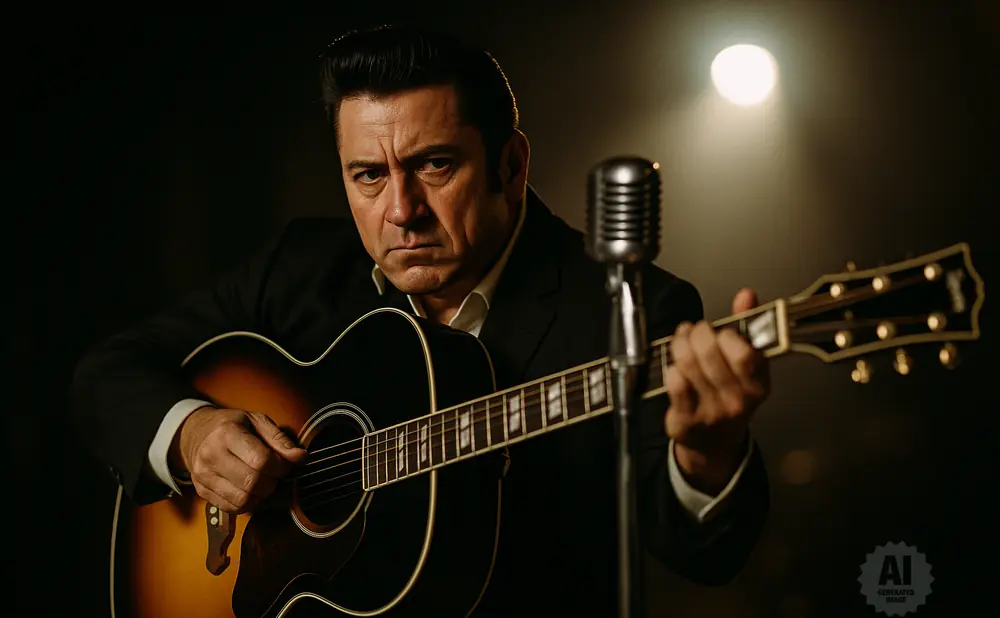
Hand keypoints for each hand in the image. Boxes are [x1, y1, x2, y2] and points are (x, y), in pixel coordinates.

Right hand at [170, 407, 306, 512]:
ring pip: (242, 500)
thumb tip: (300, 457)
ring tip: (264, 483)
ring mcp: (203, 476)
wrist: (195, 434)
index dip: (281, 467)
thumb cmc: (231, 425)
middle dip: (273, 483)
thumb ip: (279, 439)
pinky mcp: (202, 491)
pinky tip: (252, 491)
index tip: (286, 465)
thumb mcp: (257, 421)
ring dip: (261, 496)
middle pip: (252, 483)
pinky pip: (231, 508)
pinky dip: (248, 504)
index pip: (261, 460)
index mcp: (226, 433)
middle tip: (276, 476)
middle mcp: (211, 456)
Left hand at [665, 288, 769, 494]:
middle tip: (693, 331)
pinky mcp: (686, 419)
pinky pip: (674, 382)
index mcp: (758, 383)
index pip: (745, 353)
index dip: (726, 335)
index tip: (720, 332)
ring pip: (688, 363)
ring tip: (681, 341)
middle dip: (697, 333)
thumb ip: (746, 325)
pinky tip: (674, 367)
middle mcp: (738, 400)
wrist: (714, 442)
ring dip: (680, 344)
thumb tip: (747, 295)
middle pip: (709, 352)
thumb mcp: (745, 363)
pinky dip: (670, 367)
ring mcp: (711, 412)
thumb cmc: (728, 394)